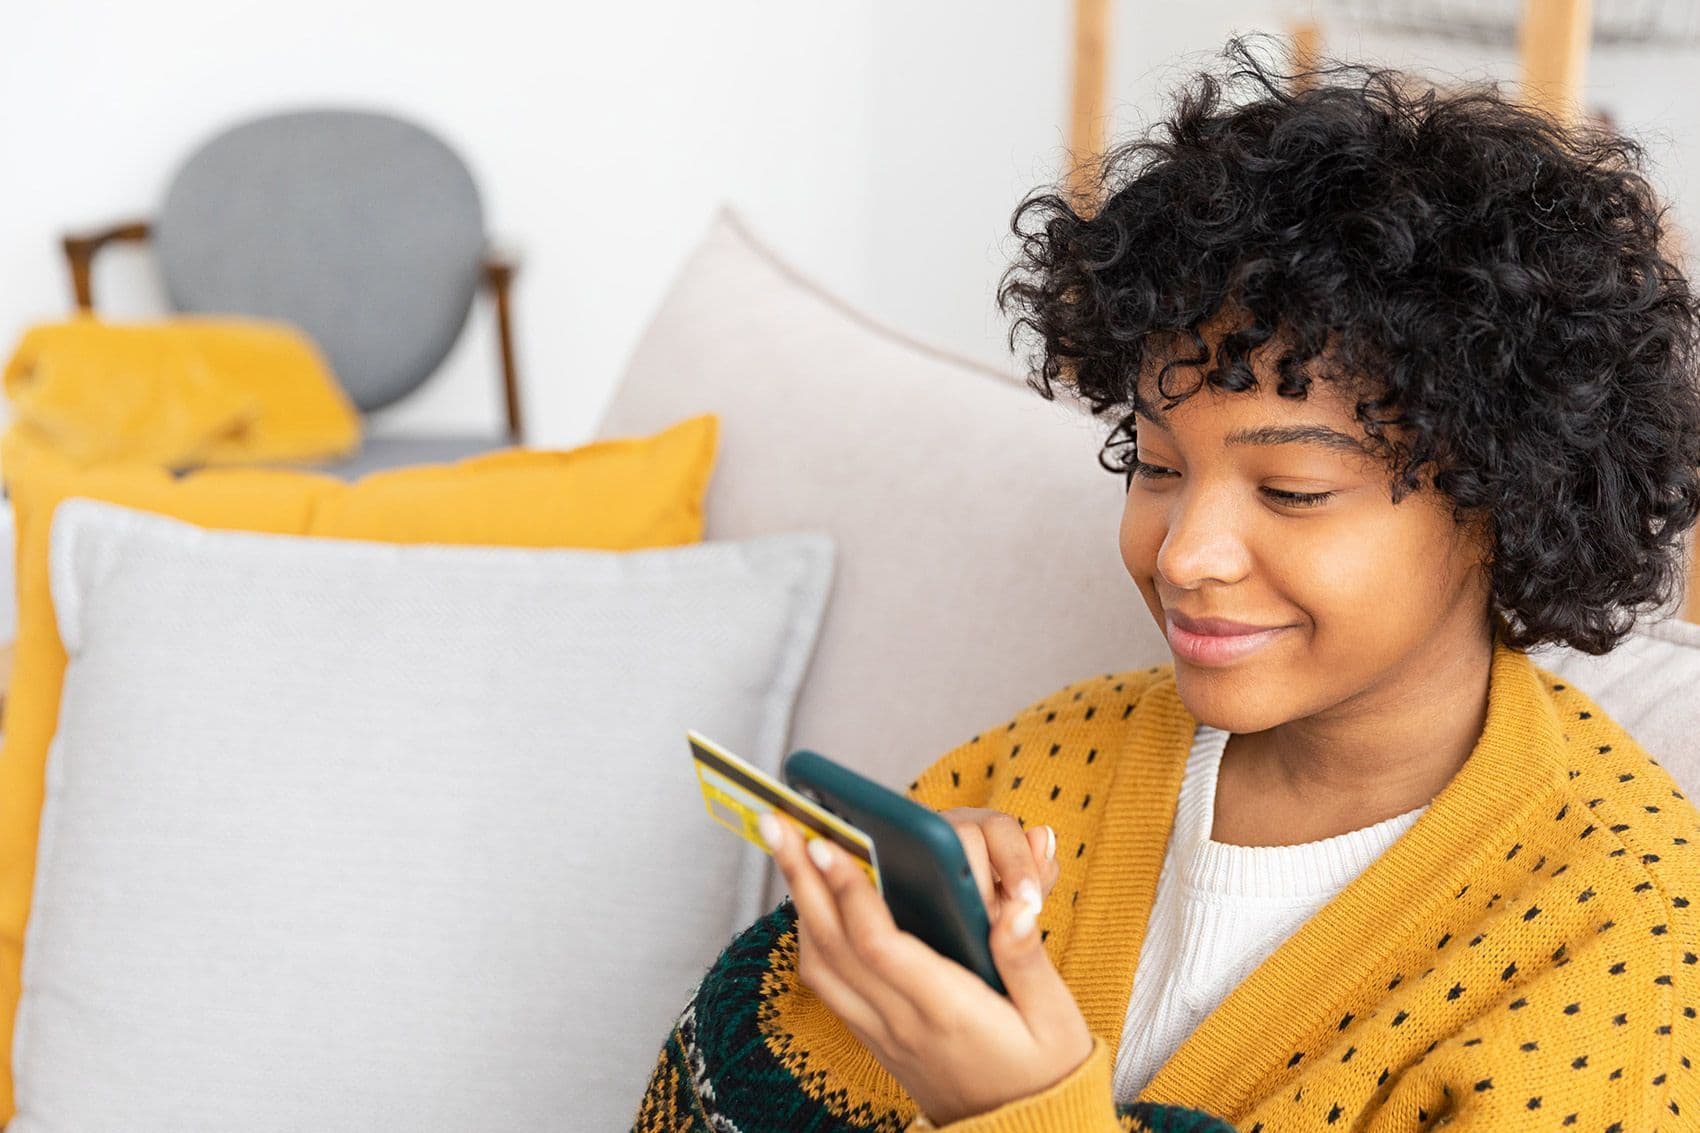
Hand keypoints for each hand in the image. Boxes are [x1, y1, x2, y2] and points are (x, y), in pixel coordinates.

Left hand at [761, 811, 1093, 1125]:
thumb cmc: (1044, 1073)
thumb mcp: (1056, 1019)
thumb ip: (1028, 958)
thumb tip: (1014, 907)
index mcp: (947, 1008)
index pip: (878, 942)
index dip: (846, 888)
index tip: (824, 841)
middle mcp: (902, 1022)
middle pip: (831, 943)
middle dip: (800, 878)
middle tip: (777, 822)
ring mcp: (883, 1033)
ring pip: (819, 965)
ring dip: (798, 905)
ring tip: (787, 851)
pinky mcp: (877, 1039)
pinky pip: (828, 986)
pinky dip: (811, 938)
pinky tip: (812, 905)